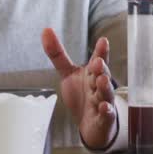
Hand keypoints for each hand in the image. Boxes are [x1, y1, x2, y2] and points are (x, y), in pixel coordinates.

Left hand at [42, 28, 116, 150]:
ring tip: (102, 80)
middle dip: (101, 68)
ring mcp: (104, 101)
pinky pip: (107, 114)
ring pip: (106, 93)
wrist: (92, 123)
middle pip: (103, 75)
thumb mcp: (67, 73)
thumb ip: (58, 54)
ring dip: (105, 87)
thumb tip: (45, 30)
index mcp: (92, 73)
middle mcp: (99, 85)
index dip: (101, 51)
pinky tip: (103, 107)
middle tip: (97, 62)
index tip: (103, 41)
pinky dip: (106, 111)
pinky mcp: (104, 118)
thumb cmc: (82, 94)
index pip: (98, 59)